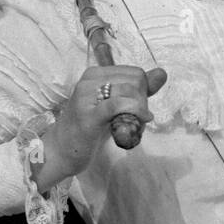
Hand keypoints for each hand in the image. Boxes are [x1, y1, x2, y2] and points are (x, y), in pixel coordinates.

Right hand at [35, 65, 167, 189]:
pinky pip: (118, 105)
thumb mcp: (115, 104)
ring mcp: (86, 96)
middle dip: (143, 101)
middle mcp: (89, 80)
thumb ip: (138, 90)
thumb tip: (162, 73)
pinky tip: (142, 120)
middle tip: (136, 119)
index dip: (143, 91)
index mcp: (95, 73)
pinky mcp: (88, 115)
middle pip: (135, 81)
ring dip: (140, 110)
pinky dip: (135, 111)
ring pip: (129, 91)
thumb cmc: (90, 128)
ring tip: (134, 125)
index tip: (137, 108)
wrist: (61, 151)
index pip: (135, 73)